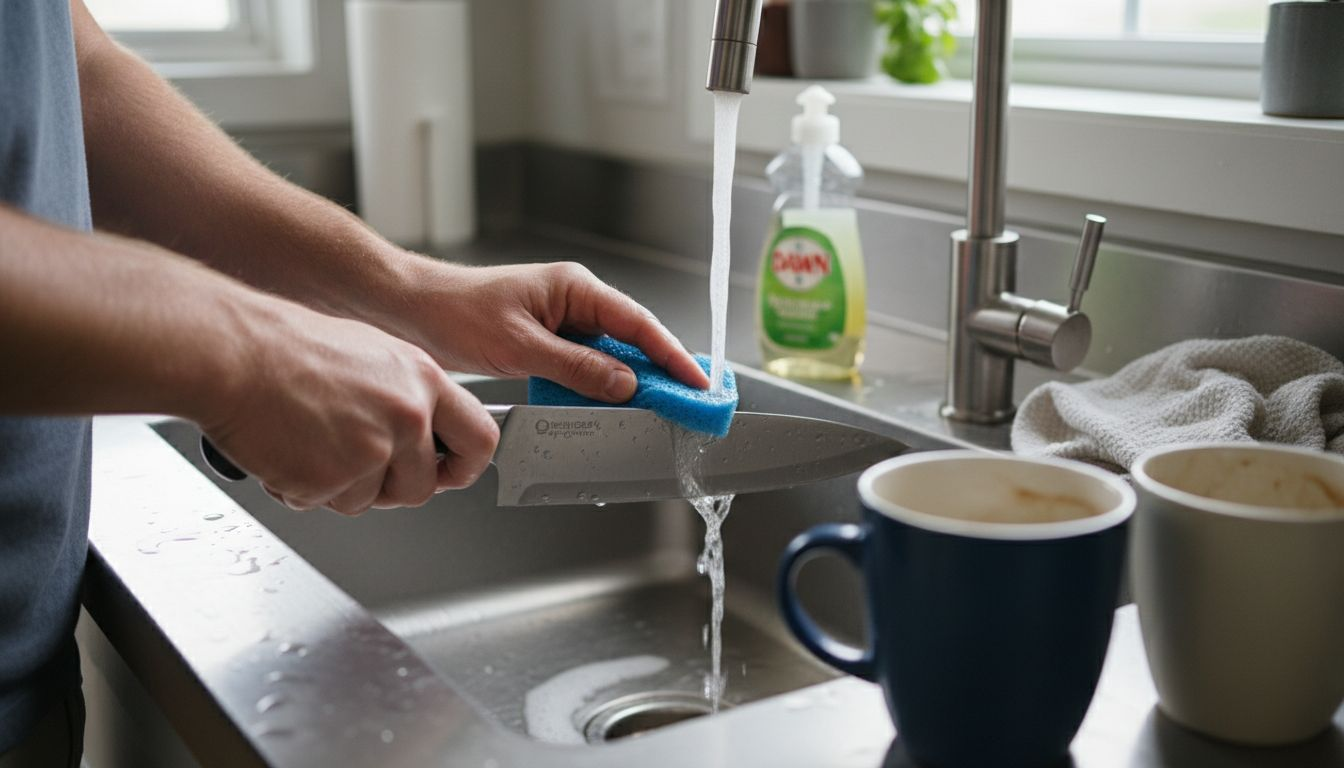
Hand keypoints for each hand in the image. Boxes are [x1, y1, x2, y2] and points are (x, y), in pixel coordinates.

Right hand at [198, 297, 499, 514]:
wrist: (232, 354)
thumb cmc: (289, 347)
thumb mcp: (374, 354)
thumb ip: (408, 396)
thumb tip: (426, 434)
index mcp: (424, 380)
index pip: (480, 438)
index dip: (466, 465)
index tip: (453, 472)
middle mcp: (406, 417)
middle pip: (423, 486)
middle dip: (392, 487)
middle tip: (355, 462)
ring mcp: (370, 451)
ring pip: (370, 500)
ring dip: (341, 486)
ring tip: (311, 439)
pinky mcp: (330, 480)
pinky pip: (326, 504)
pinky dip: (304, 488)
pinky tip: (289, 449)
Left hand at [389, 260, 709, 400]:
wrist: (413, 309)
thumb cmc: (457, 312)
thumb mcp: (520, 346)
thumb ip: (577, 367)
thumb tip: (625, 384)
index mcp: (575, 288)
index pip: (639, 323)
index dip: (674, 355)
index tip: (698, 382)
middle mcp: (575, 300)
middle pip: (633, 340)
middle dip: (661, 373)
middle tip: (688, 405)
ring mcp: (562, 321)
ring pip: (611, 356)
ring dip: (630, 383)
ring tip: (656, 411)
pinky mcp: (548, 340)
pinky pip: (586, 365)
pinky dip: (599, 387)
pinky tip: (608, 407)